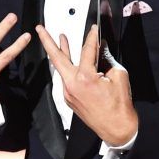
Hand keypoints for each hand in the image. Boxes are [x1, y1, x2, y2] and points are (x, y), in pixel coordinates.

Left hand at [35, 24, 136, 146]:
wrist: (117, 130)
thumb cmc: (119, 107)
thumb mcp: (119, 77)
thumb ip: (107, 60)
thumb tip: (101, 49)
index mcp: (85, 78)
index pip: (86, 51)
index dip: (91, 37)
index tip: (94, 28)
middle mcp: (72, 85)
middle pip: (56, 58)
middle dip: (46, 41)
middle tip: (39, 28)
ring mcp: (68, 93)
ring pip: (61, 68)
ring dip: (60, 52)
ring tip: (59, 38)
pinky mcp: (69, 98)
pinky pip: (67, 78)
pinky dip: (69, 67)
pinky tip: (72, 60)